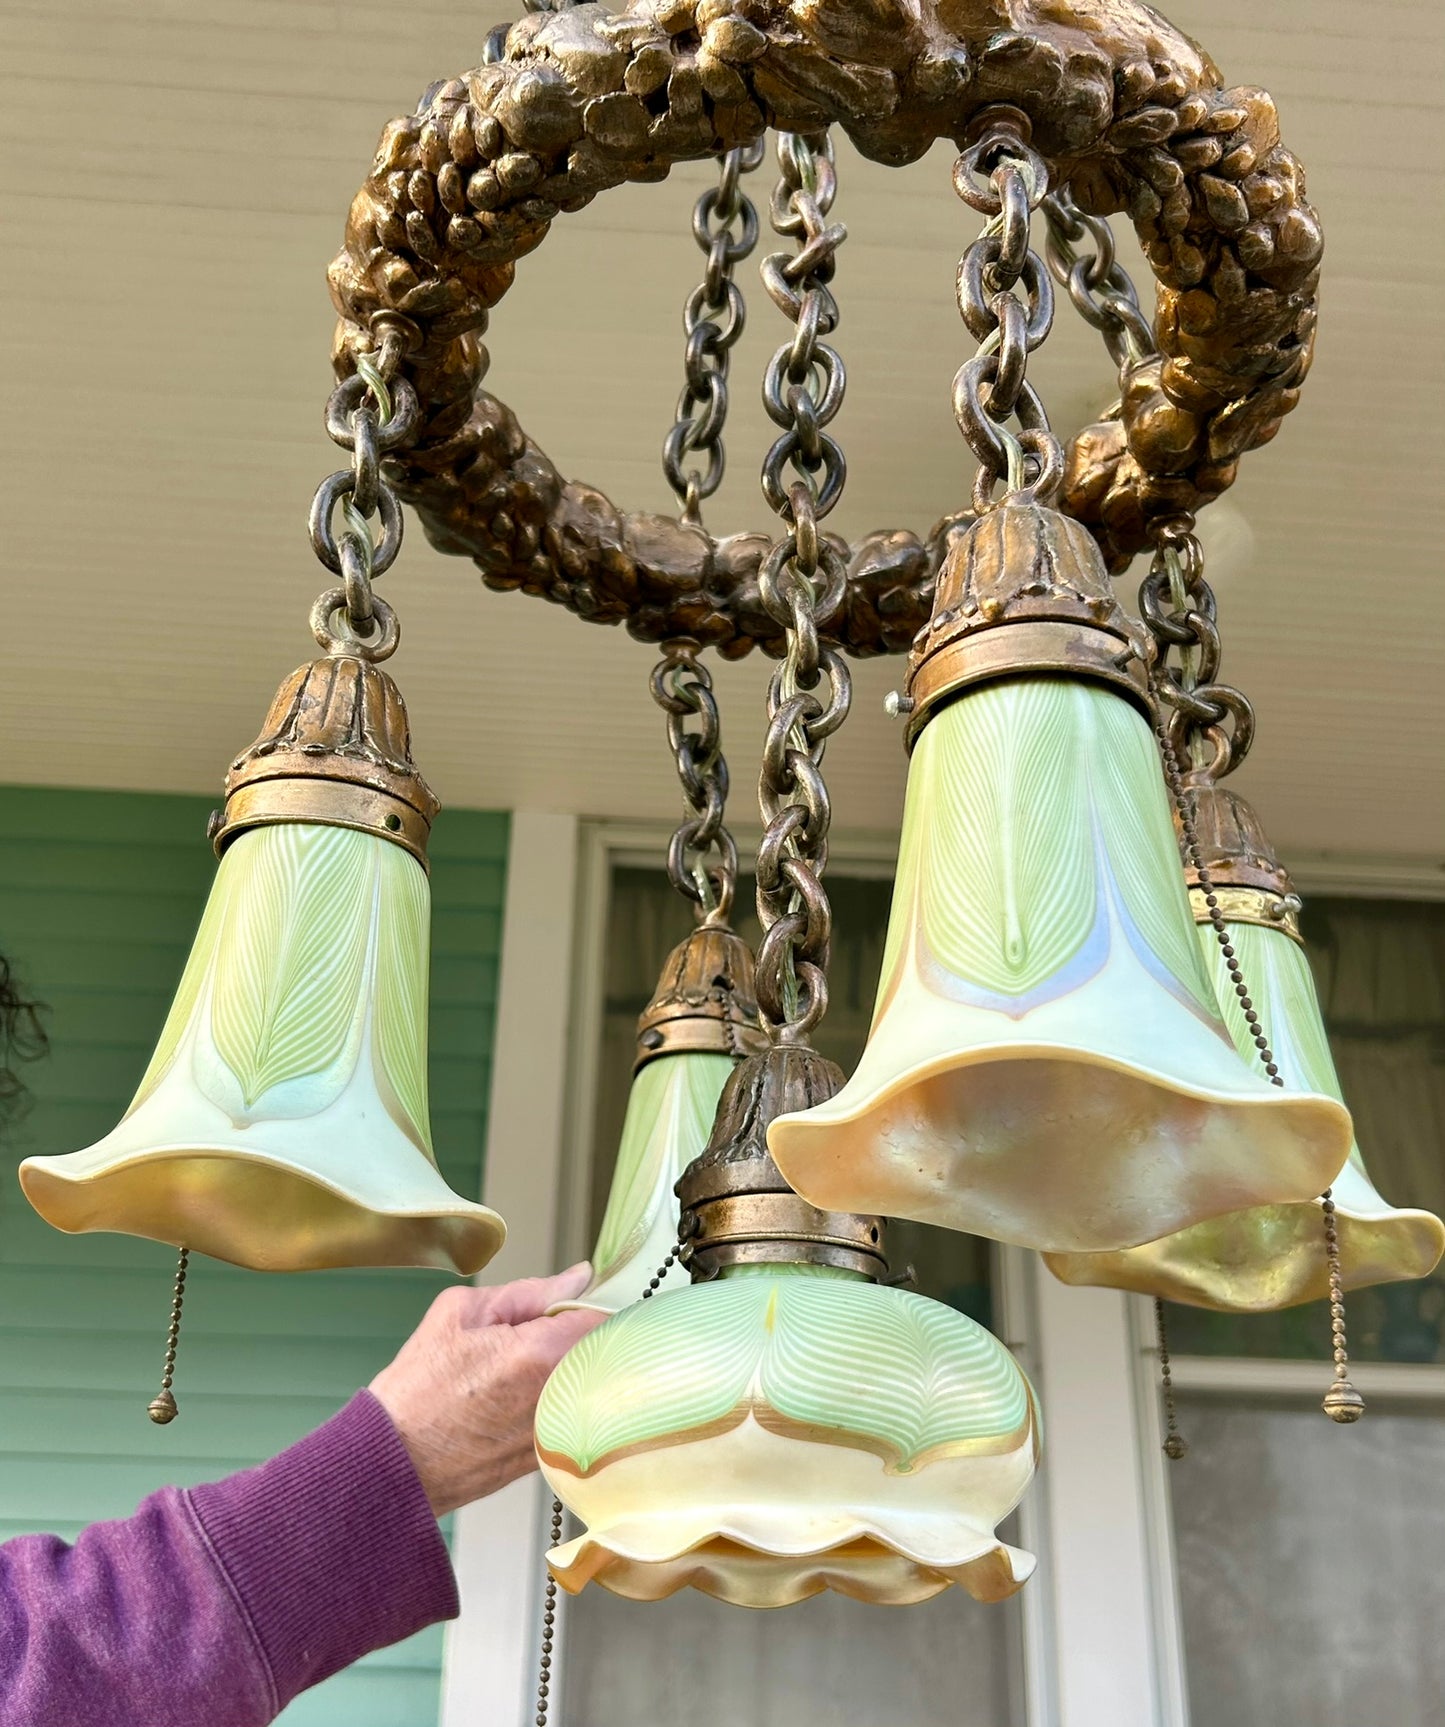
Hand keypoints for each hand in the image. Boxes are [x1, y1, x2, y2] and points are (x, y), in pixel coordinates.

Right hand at [370, 1263, 604, 1516]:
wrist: (393, 1464)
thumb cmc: (418, 1389)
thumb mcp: (461, 1313)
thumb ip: (529, 1292)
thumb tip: (576, 1278)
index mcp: (539, 1354)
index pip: (601, 1316)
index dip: (590, 1304)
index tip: (570, 1304)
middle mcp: (558, 1397)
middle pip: (600, 1352)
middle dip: (578, 1336)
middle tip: (540, 1335)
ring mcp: (556, 1433)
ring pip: (588, 1385)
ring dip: (570, 1370)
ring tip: (522, 1371)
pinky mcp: (548, 1460)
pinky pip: (570, 1416)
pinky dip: (556, 1402)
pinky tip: (517, 1402)